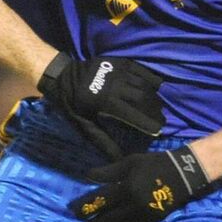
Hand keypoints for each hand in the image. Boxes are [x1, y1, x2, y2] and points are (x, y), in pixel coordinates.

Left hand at [37, 53, 164, 159]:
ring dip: (154, 97)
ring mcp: (118, 70)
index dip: (149, 124)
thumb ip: (103, 141)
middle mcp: (114, 84)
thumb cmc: (72, 103)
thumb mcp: (83, 125)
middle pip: (144, 98)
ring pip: (145, 84)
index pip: (135, 114)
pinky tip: (153, 89)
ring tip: (156, 107)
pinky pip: (142, 70)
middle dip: (155, 111)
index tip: (157, 131)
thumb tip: (119, 159)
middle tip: (160, 120)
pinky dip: (150, 80)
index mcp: (105, 101)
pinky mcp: (119, 61)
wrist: (61, 75)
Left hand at [69, 144, 209, 221]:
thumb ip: (108, 172)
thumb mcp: (130, 162)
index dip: (86, 207)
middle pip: (107, 220)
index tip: (72, 211)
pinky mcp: (150, 221)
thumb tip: (87, 176)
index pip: (101, 201)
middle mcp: (133, 205)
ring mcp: (143, 216)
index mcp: (127, 189)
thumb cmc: (154, 165)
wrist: (184, 175)